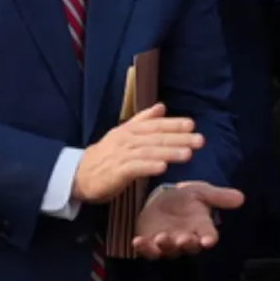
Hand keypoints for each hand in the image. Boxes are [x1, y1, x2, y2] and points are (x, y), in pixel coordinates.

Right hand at [72, 104, 203, 203]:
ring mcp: (121, 155)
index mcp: (130, 130)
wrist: (79, 174)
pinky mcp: (116, 172)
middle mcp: (126, 140)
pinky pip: (134, 168)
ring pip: (148, 152)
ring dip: (169, 152)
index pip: (154, 125)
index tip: (192, 124)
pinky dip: (149, 167)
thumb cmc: (107, 154)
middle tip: (200, 140)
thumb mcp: (124, 133)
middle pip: (155, 138)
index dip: (173, 124)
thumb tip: (162, 106)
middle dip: (179, 138)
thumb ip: (144, 120)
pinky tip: (163, 168)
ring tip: (188, 154)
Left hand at [133, 181, 245, 259]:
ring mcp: (167, 244)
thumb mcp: (201, 192)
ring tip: (161, 238)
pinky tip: (137, 241)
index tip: (209, 240)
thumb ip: (218, 196)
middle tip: (183, 238)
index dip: (209, 238)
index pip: (209, 236)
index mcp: (201, 227)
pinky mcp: (150, 244)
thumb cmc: (186, 198)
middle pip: (188, 246)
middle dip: (186, 243)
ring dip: (164, 246)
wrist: (162, 199)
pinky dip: (142, 248)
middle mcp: (186, 239)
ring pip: (167, 251)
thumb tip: (241, 197)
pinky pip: (147, 251)